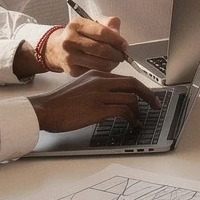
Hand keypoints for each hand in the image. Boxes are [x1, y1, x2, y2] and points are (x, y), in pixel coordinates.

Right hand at [31, 70, 158, 133]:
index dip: (140, 88)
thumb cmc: (59, 103)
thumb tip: (114, 98)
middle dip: (148, 95)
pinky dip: (131, 117)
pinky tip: (132, 123)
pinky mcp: (97, 108)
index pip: (125, 78)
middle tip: (156, 104)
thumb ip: (97, 88)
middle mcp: (100, 82)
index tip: (148, 95)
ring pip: (130, 98)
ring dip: (139, 110)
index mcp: (96, 75)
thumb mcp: (81, 87)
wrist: (43, 110)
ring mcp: (99, 95)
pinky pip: (123, 111)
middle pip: (133, 85)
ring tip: (139, 119)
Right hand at [48, 14, 128, 74]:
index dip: (117, 40)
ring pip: (99, 63)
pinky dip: (103, 69)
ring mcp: (69, 57)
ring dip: (112, 63)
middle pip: (101, 49)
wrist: (56, 49)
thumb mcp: (92, 22)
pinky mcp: (72, 70)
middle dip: (116, 53)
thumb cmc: (78, 34)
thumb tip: (119, 37)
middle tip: (122, 54)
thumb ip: (109, 24)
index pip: (102, 33)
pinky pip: (94, 71)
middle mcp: (70, 40)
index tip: (124, 45)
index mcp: (77, 25)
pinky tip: (103, 64)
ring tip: (115, 60)